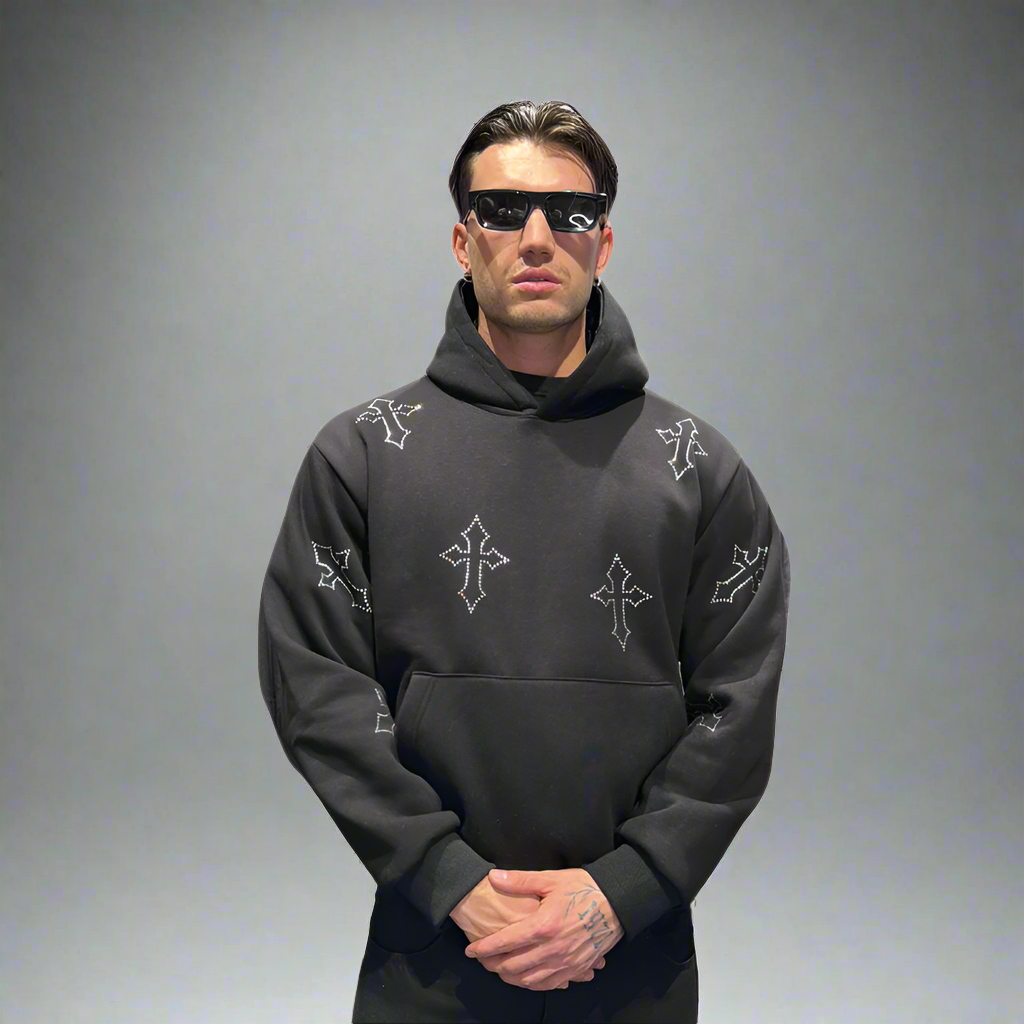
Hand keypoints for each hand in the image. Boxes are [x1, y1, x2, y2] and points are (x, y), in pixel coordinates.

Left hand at [462, 868, 622, 991]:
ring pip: (529, 981)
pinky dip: (532, 985)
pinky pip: (549, 985)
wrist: (617, 903)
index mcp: (543, 925)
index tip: (471, 951)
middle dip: (492, 966)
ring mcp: (565, 962)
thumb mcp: (551, 879)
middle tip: (482, 960)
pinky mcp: (576, 969)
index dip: (484, 948)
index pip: (505, 943)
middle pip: (513, 967)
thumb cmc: (584, 888)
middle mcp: (552, 949)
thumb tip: (493, 877)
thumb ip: (520, 881)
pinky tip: (525, 979)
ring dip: (510, 978)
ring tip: (499, 970)